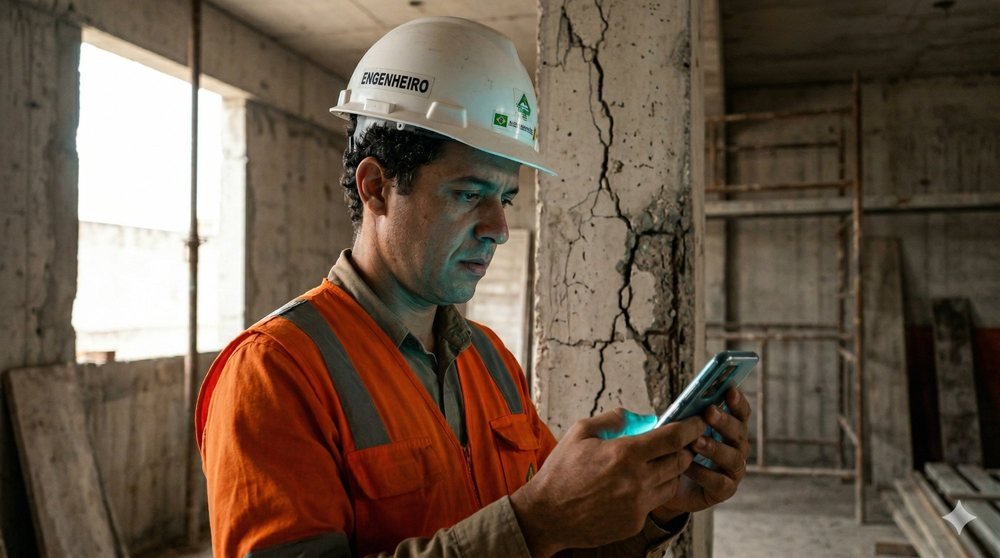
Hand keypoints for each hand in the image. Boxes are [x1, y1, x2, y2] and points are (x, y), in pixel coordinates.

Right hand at [509, 408, 705, 557]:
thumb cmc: (560, 472)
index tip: (699, 422)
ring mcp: (637, 505)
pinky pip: (655, 502)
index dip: (691, 428)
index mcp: (624, 454)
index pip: (673, 438)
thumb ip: (613, 419)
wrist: (546, 515)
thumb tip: (638, 415)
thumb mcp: (580, 433)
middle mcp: (636, 481)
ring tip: (658, 462)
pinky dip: (653, 489)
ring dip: (671, 470)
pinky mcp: (634, 522)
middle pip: (679, 461)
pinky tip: (637, 483)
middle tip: (680, 442)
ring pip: (672, 483)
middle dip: (685, 449)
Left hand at [652, 388, 751, 520]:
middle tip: (709, 412)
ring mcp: (733, 470)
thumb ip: (686, 418)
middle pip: (739, 433)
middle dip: (725, 421)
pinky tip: (688, 466)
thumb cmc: (676, 450)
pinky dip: (704, 473)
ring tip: (696, 442)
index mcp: (730, 429)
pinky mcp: (725, 490)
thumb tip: (684, 401)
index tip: (729, 390)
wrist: (667, 484)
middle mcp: (737, 448)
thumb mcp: (679, 430)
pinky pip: (719, 481)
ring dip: (714, 448)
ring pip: (732, 458)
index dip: (738, 402)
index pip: (740, 413)